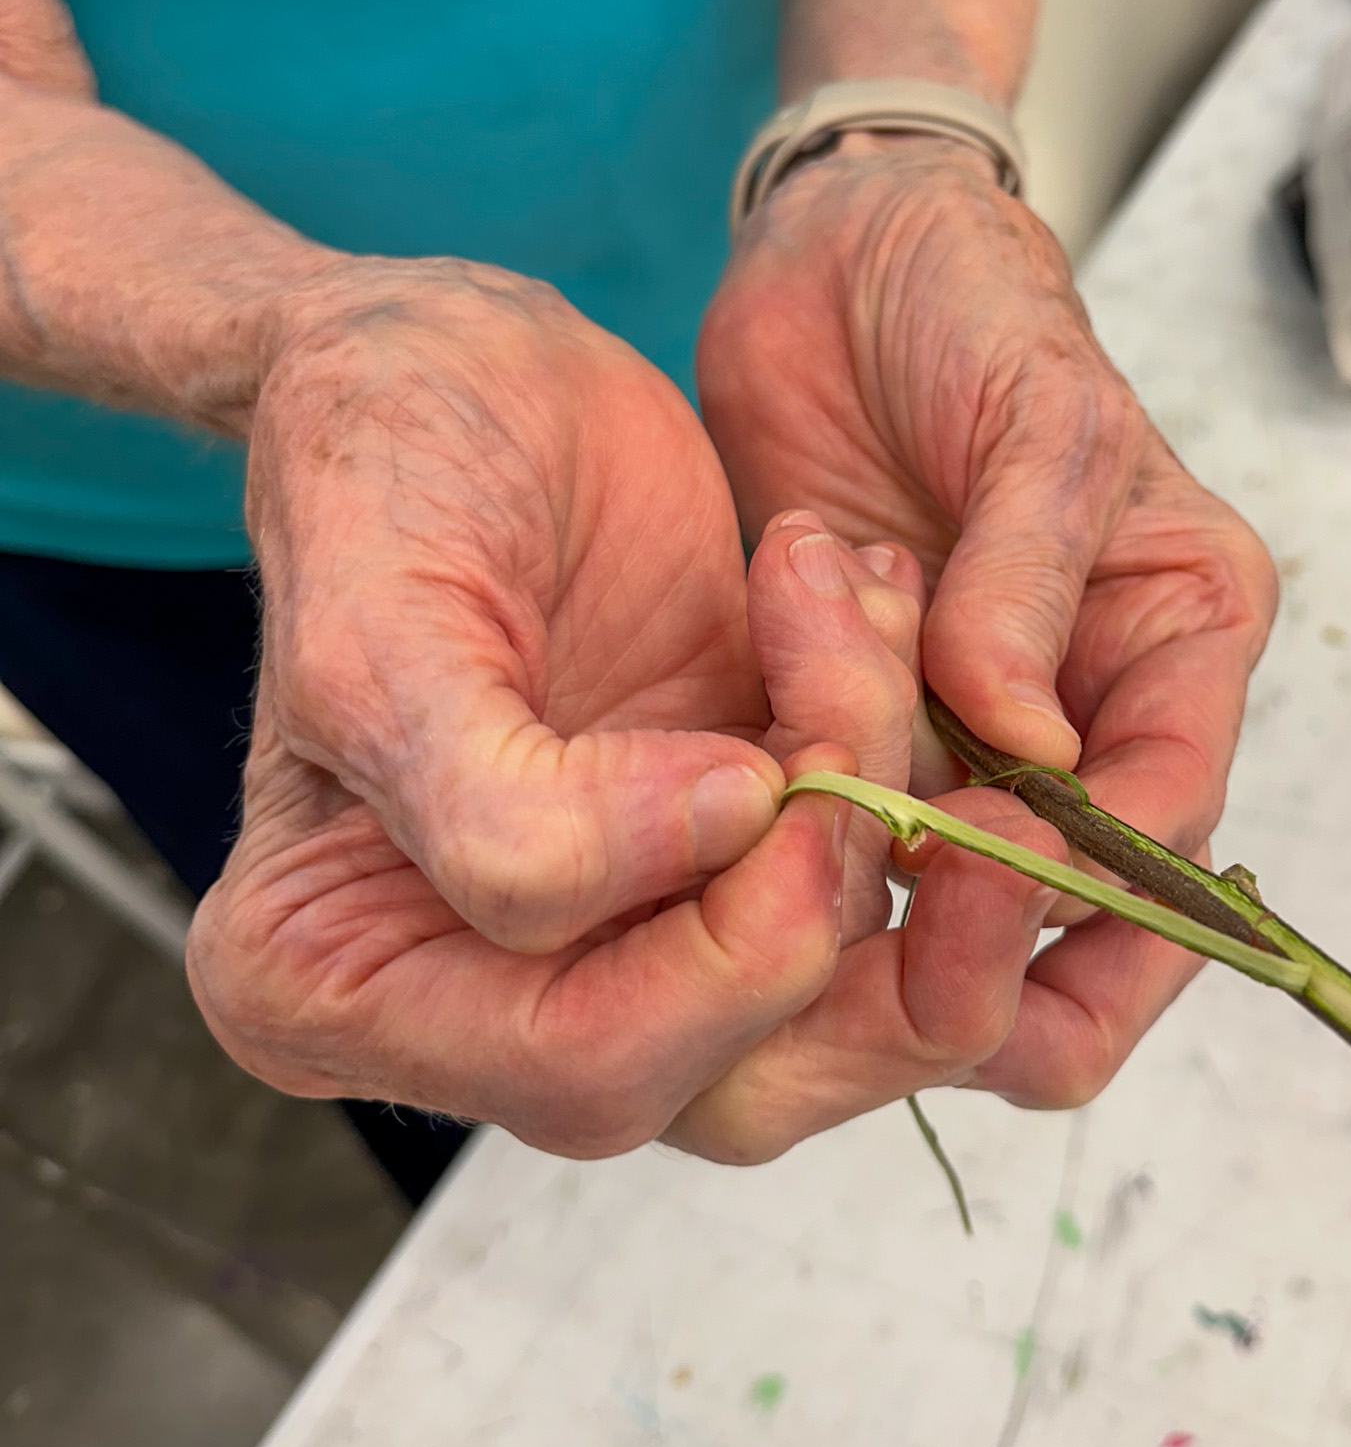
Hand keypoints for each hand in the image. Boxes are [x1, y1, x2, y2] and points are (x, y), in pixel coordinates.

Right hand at [187, 259, 867, 1157]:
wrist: (453, 366)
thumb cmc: (377, 465)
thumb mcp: (379, 621)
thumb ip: (499, 802)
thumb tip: (717, 839)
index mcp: (345, 985)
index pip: (587, 1064)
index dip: (724, 954)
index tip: (765, 769)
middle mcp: (489, 1002)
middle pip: (743, 1080)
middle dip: (857, 907)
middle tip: (907, 721)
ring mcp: (627, 934)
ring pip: (837, 990)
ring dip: (894, 799)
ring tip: (863, 598)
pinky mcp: (726, 857)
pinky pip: (866, 874)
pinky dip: (909, 752)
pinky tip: (878, 602)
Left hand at [698, 139, 1278, 1111]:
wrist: (839, 254)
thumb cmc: (974, 307)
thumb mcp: (1039, 416)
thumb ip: (1032, 580)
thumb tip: (1035, 754)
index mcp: (1179, 648)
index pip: (1172, 833)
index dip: (1087, 889)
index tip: (969, 865)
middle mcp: (1091, 714)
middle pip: (1075, 926)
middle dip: (984, 949)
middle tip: (867, 894)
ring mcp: (974, 737)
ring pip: (944, 900)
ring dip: (862, 841)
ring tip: (800, 673)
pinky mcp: (868, 729)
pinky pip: (842, 833)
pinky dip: (796, 811)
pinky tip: (754, 718)